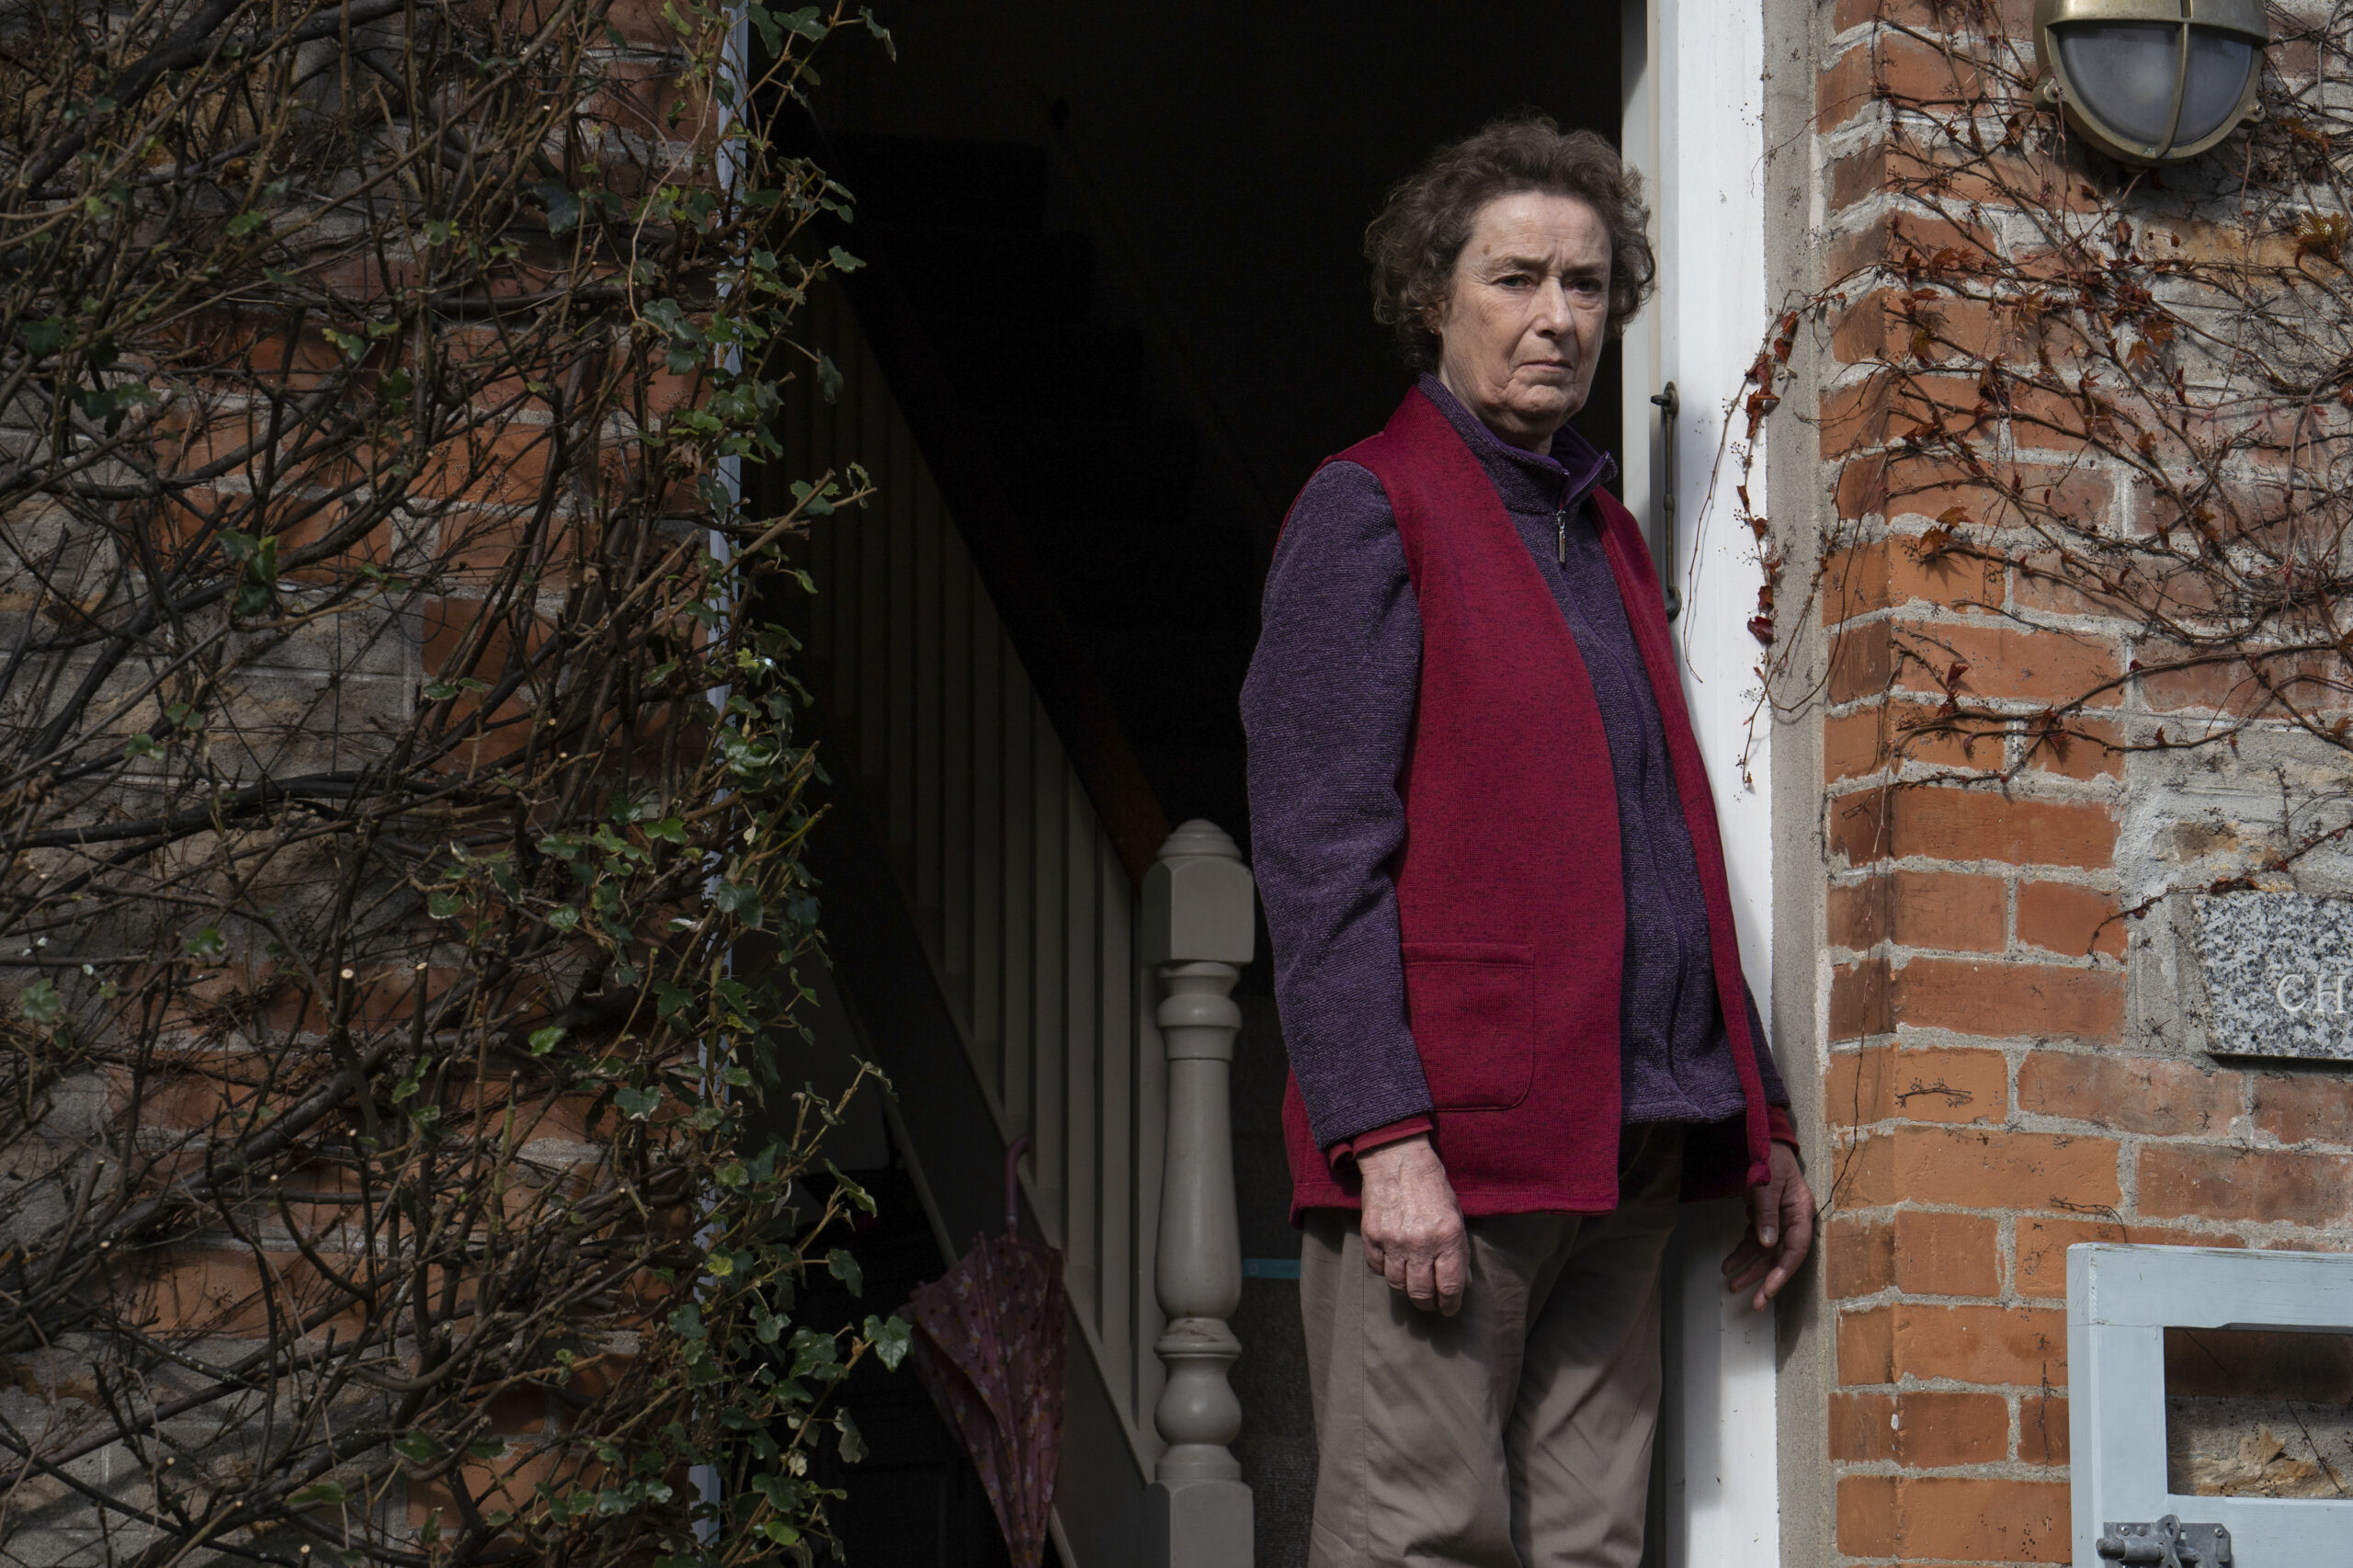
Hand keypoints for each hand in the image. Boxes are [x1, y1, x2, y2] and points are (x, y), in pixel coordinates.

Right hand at [1356, 1134, 1469, 1314]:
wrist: (1398, 1159)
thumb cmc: (1432, 1187)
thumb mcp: (1456, 1215)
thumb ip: (1459, 1251)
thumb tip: (1463, 1283)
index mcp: (1448, 1237)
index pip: (1450, 1286)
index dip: (1451, 1303)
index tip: (1449, 1308)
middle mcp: (1421, 1243)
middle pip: (1422, 1292)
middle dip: (1428, 1304)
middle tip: (1431, 1304)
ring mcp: (1393, 1240)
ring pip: (1397, 1285)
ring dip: (1406, 1290)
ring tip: (1412, 1286)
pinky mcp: (1372, 1235)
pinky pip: (1377, 1268)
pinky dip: (1386, 1271)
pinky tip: (1394, 1265)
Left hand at [1722, 1141, 1813, 1310]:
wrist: (1762, 1137)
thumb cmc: (1769, 1155)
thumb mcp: (1767, 1180)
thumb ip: (1767, 1211)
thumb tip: (1767, 1244)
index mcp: (1801, 1211)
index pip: (1796, 1249)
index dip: (1783, 1272)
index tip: (1768, 1290)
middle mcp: (1792, 1219)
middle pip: (1781, 1256)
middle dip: (1765, 1280)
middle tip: (1753, 1303)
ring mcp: (1779, 1219)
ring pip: (1765, 1252)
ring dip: (1750, 1269)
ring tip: (1732, 1285)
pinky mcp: (1764, 1217)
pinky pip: (1754, 1241)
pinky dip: (1742, 1253)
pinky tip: (1728, 1265)